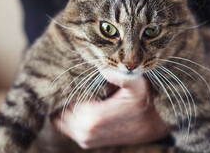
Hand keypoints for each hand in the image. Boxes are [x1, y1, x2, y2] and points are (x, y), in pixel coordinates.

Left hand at [52, 71, 169, 148]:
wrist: (151, 125)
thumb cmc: (142, 101)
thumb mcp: (137, 85)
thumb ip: (120, 76)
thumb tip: (101, 68)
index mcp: (92, 119)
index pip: (64, 97)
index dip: (66, 84)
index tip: (71, 73)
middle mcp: (84, 132)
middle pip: (60, 107)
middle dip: (64, 93)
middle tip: (72, 78)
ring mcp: (83, 139)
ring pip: (59, 116)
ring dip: (64, 103)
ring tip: (76, 89)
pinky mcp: (84, 141)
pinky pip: (63, 124)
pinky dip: (66, 112)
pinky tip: (79, 100)